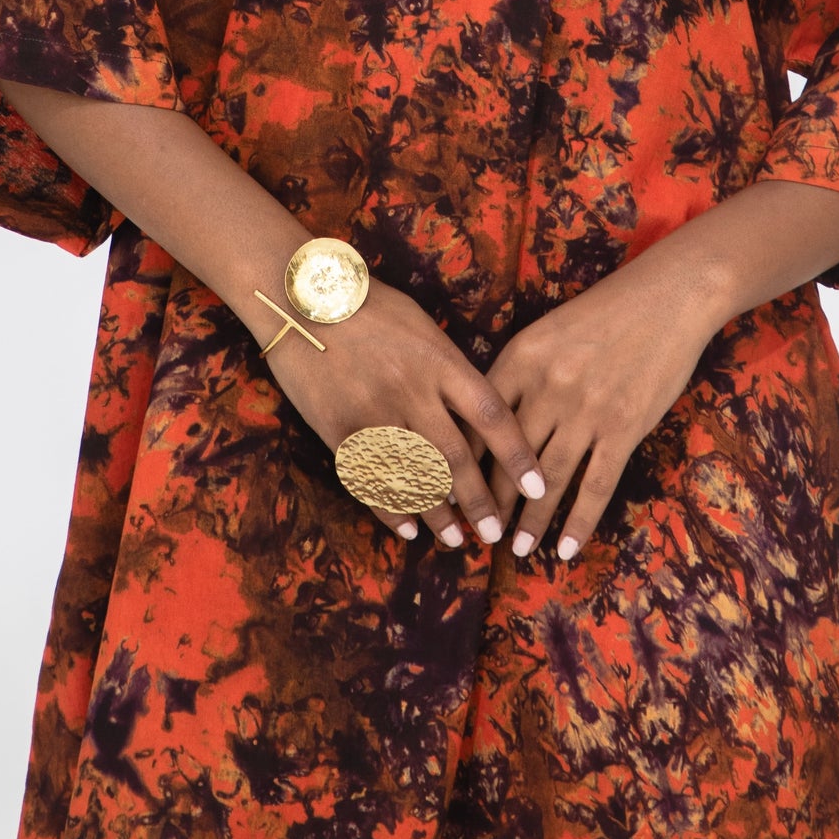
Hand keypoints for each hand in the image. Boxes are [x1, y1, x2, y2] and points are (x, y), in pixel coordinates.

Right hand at [258, 278, 546, 551]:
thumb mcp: (422, 328)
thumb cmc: (370, 306)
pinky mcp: (338, 427)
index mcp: (441, 361)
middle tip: (495, 535)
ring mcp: (374, 411)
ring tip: (453, 540)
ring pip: (415, 476)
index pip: (493, 416)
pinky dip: (389, 508)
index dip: (518, 457)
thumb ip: (448, 370)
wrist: (301, 298)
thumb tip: (473, 418)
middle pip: (457, 457)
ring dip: (438, 514)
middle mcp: (413, 390)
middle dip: (480, 502)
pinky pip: (370, 477)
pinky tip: (405, 529)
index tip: (537, 489)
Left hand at [483, 248, 729, 560]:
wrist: (668, 296)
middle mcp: (548, 388)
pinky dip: (579, 521)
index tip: (448, 493)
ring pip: (548, 479)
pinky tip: (567, 548)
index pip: (479, 423)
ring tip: (517, 550)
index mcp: (520, 358)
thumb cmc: (606, 312)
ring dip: (531, 521)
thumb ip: (518, 373)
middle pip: (508, 458)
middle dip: (491, 503)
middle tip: (477, 534)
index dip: (461, 463)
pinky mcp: (624, 428)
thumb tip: (487, 422)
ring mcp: (587, 410)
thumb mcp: (547, 331)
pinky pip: (597, 485)